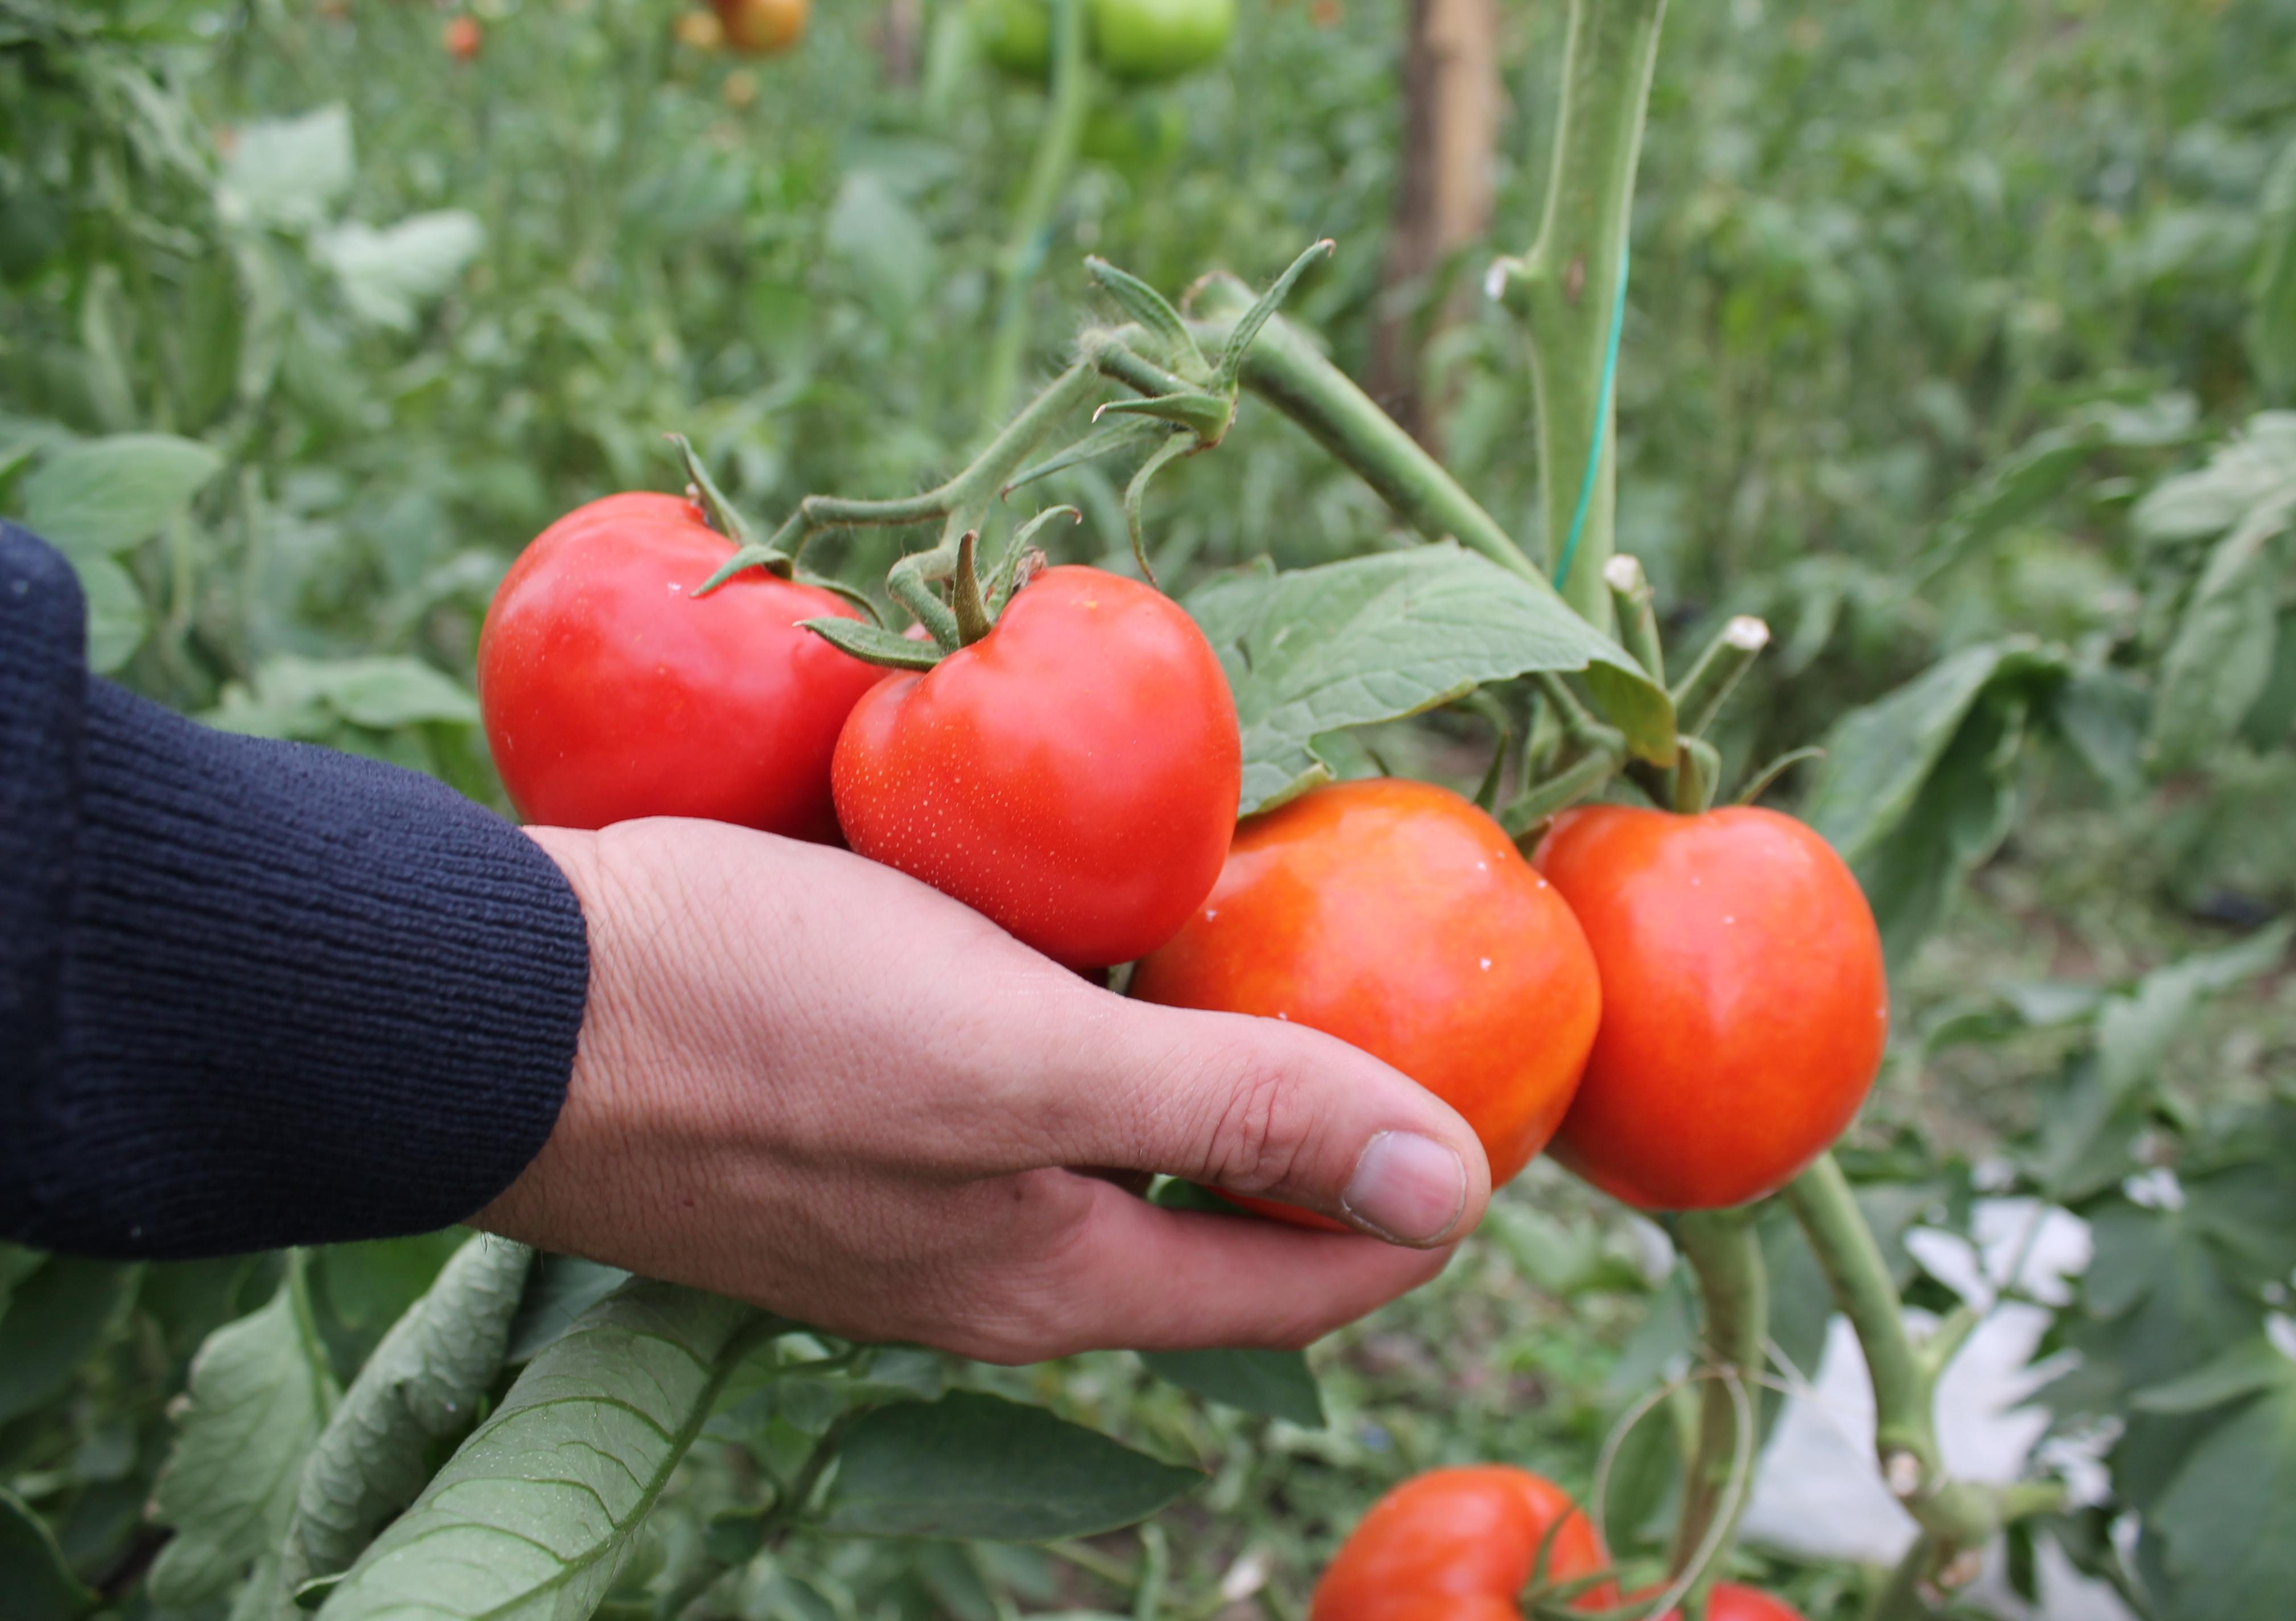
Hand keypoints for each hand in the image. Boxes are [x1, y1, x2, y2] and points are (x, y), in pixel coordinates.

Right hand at [477, 817, 1489, 1362]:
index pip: (1305, 1274)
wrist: (500, 1006)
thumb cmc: (767, 1025)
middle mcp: (997, 1257)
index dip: (1416, 1194)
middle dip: (1308, 1098)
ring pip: (1108, 1123)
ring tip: (1244, 905)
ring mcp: (911, 1192)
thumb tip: (1454, 1189)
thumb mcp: (1027, 1061)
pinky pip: (1007, 1068)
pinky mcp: (841, 1113)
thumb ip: (1240, 1116)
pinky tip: (1073, 895)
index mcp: (1061, 1275)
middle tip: (1374, 959)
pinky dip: (1073, 995)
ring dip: (1186, 1033)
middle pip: (1212, 1195)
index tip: (1488, 1084)